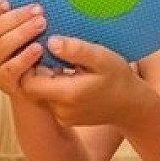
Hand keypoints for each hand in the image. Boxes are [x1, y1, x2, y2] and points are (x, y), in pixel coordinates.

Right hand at [0, 0, 46, 97]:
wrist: (34, 78)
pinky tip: (38, 48)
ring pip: (1, 46)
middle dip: (17, 18)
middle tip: (38, 11)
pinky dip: (25, 57)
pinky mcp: (0, 81)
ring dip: (23, 33)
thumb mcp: (18, 27)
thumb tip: (30, 1)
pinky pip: (10, 68)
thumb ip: (17, 14)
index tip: (7, 3)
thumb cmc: (26, 45)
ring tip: (41, 24)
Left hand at [19, 35, 151, 127]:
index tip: (38, 46)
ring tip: (58, 60)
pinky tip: (66, 73)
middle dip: (34, 69)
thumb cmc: (118, 78)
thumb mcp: (102, 58)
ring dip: (44, 77)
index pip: (28, 82)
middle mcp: (61, 110)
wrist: (131, 105)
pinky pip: (49, 100)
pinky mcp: (65, 118)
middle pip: (31, 89)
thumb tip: (50, 42)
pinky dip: (52, 86)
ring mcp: (62, 116)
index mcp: (67, 94)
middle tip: (45, 50)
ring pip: (40, 94)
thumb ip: (76, 50)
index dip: (28, 64)